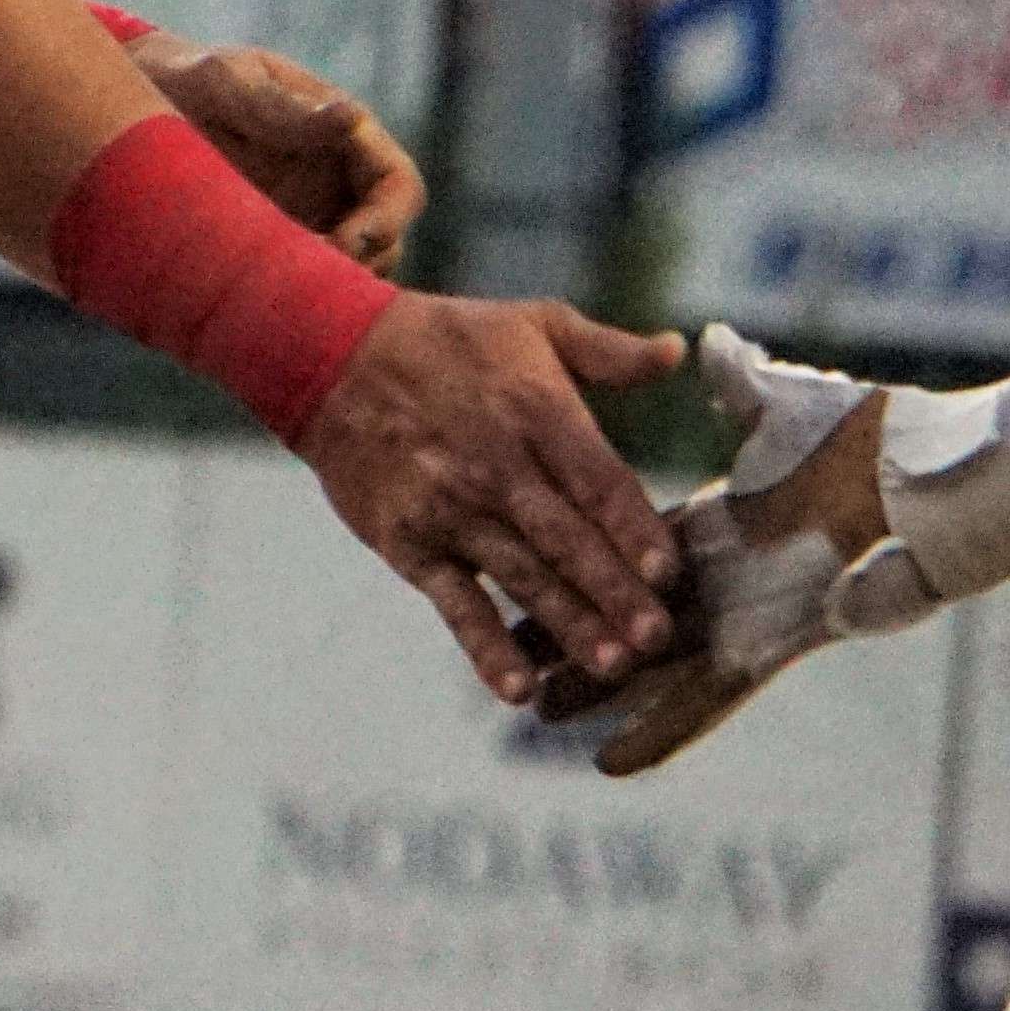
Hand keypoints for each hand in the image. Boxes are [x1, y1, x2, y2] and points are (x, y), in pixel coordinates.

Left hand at [129, 33, 421, 269]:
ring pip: (353, 268)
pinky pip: (307, 282)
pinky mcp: (277, 247)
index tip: (349, 240)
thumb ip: (283, 108)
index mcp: (342, 135)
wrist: (136, 114)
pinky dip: (298, 296)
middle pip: (387, 237)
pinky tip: (259, 296)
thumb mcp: (228, 83)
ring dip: (332, 285)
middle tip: (311, 272)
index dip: (388, 217)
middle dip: (364, 263)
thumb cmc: (188, 80)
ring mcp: (309, 217)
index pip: (398, 182)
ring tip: (280, 285)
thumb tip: (353, 117)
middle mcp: (336, 181)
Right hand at [298, 295, 682, 703]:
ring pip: (521, 576)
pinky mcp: (410, 542)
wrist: (334, 357)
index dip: (635, 528)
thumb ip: (606, 350)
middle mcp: (497, 465)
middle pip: (566, 538)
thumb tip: (674, 351)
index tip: (670, 572)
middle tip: (656, 639)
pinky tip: (518, 687)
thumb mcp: (531, 322)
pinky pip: (454, 603)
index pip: (598, 480)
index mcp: (536, 411)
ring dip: (567, 624)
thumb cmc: (446, 340)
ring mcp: (450, 508)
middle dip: (614, 591)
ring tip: (611, 667)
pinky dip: (485, 647)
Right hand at [539, 326, 1009, 775]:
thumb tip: (706, 345)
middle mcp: (718, 574)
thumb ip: (737, 383)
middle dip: (565, 632)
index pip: (625, 540)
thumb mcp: (778, 402)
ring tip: (535, 716)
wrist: (921, 479)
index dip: (574, 554)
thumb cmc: (860, 434)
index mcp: (717, 520)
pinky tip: (610, 765)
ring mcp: (738, 615)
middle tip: (512, 658)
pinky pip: (704, 699)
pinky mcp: (765, 647)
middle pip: (621, 606)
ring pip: (648, 663)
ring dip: (594, 689)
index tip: (523, 564)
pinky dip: (659, 732)